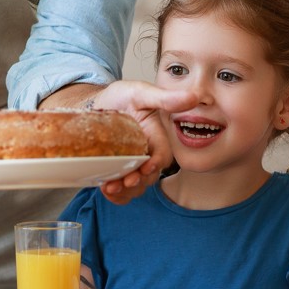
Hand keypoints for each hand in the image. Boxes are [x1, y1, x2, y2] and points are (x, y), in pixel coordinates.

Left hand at [88, 80, 196, 203]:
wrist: (96, 103)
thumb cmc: (121, 97)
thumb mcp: (141, 93)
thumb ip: (165, 98)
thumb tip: (193, 97)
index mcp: (156, 137)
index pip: (164, 156)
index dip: (157, 163)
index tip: (146, 166)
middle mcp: (146, 154)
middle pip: (150, 176)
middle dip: (138, 182)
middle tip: (125, 181)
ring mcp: (131, 164)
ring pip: (136, 187)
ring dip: (125, 192)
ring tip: (110, 187)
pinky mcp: (116, 171)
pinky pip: (121, 192)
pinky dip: (115, 196)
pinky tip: (105, 189)